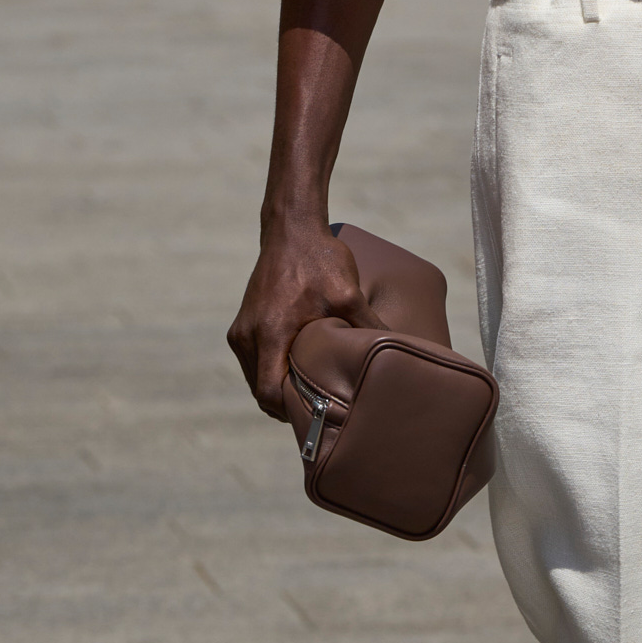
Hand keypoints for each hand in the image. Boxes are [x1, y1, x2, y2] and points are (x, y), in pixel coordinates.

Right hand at [227, 216, 383, 421]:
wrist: (292, 231)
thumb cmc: (321, 262)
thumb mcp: (350, 295)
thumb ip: (369, 327)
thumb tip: (400, 353)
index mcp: (270, 333)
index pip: (269, 394)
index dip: (292, 410)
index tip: (317, 411)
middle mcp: (248, 336)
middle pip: (261, 392)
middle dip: (287, 404)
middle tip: (320, 408)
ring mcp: (241, 331)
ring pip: (256, 380)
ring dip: (279, 388)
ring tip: (312, 391)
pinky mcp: (242, 325)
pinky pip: (254, 363)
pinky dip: (272, 371)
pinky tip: (299, 369)